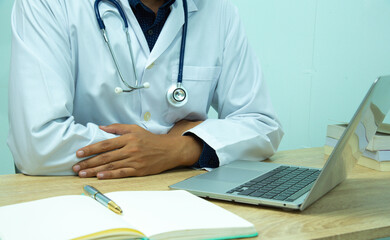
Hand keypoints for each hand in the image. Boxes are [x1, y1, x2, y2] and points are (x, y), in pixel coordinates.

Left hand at [72, 123, 202, 178]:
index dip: (91, 149)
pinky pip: (121, 173)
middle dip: (88, 162)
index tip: (79, 153)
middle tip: (75, 166)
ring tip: (82, 173)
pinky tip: (100, 176)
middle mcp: (130, 149)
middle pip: (105, 156)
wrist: (168, 150)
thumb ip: (117, 128)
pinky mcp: (138, 170)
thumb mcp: (135, 129)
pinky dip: (110, 175)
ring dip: (94, 170)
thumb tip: (101, 128)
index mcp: (128, 138)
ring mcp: (134, 161)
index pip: (105, 144)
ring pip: (111, 166)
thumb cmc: (150, 139)